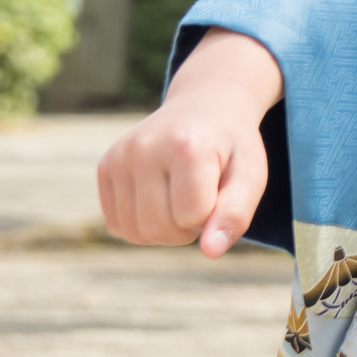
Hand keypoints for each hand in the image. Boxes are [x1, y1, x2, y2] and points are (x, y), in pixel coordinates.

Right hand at [97, 28, 282, 257]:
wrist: (206, 104)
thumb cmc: (232, 146)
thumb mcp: (250, 174)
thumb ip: (236, 213)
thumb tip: (211, 252)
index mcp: (186, 145)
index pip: (194, 215)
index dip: (213, 214)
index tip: (221, 190)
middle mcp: (145, 147)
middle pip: (160, 229)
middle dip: (188, 229)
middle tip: (203, 198)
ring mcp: (120, 156)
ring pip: (136, 233)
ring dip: (165, 230)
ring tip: (182, 198)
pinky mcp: (105, 167)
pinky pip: (118, 226)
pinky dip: (143, 224)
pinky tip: (161, 197)